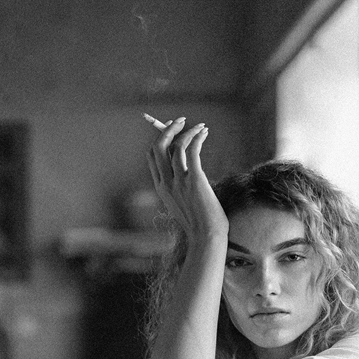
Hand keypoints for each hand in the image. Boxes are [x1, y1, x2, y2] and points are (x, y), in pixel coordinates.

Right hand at [147, 118, 227, 241]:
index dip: (161, 140)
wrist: (206, 237)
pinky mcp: (195, 179)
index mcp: (161, 188)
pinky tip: (204, 133)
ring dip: (188, 131)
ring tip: (201, 127)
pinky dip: (197, 138)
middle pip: (159, 146)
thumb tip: (189, 174)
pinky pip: (192, 150)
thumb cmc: (199, 223)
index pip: (152, 156)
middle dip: (169, 129)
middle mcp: (166, 183)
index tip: (172, 132)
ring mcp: (179, 181)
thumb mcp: (183, 204)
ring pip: (177, 145)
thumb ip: (180, 189)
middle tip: (181, 121)